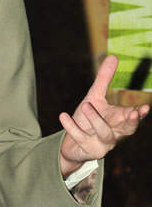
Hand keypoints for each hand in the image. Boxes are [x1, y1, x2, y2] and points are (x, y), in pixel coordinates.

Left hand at [59, 55, 148, 176]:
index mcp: (119, 120)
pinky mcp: (89, 150)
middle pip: (127, 129)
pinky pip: (81, 138)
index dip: (139, 113)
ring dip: (96, 120)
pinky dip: (72, 127)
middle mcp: (115, 133)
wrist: (72, 143)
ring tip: (85, 105)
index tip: (145, 108)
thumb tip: (113, 56)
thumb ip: (104, 79)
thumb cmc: (87, 119)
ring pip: (104, 133)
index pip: (133, 116)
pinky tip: (63, 115)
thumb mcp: (94, 97)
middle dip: (132, 122)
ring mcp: (103, 143)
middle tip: (134, 113)